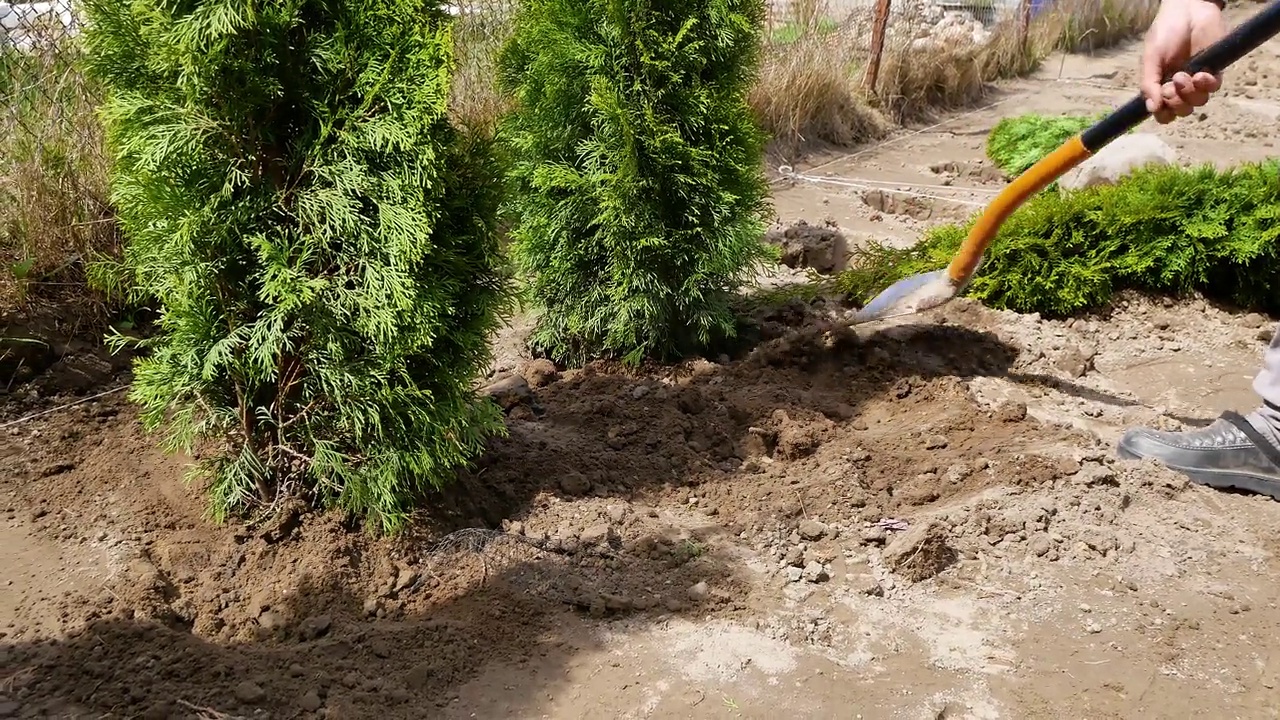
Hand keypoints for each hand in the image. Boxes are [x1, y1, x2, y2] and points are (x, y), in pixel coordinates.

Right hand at [1140, 0, 1228, 122]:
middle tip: (1170, 86)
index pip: (1163, 112)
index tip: (1160, 98)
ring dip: (1188, 93)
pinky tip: (1200, 74)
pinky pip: (1213, 87)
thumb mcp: (1150, 59)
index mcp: (1161, 84)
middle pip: (1181, 110)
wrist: (1188, 10)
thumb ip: (1149, 84)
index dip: (1163, 112)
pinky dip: (1206, 85)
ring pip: (1198, 102)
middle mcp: (1180, 86)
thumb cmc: (1165, 32)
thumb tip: (1151, 109)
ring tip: (1182, 75)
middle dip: (1176, 103)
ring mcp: (1198, 78)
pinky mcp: (1215, 69)